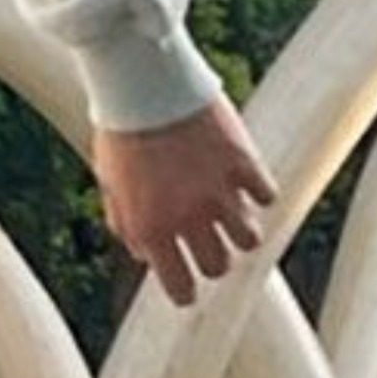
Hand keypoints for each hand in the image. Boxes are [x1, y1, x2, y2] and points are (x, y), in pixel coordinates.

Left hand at [93, 96, 276, 306]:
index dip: (185, 293)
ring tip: (232, 215)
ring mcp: (221, 191)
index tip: (189, 290)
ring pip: (250, 240)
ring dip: (241, 231)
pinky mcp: (244, 162)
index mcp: (152, 229)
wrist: (144, 84)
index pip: (180, 287)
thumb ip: (127, 225)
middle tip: (209, 244)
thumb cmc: (122, 133)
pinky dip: (258, 193)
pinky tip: (245, 181)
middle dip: (213, 260)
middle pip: (219, 266)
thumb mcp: (110, 185)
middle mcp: (189, 217)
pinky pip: (266, 196)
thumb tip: (144, 253)